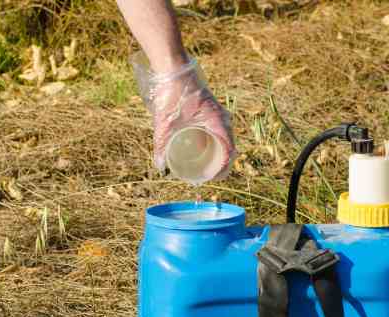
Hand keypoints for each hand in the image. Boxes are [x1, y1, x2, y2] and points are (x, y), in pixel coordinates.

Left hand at [133, 55, 235, 179]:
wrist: (172, 66)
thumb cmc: (171, 92)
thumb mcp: (164, 122)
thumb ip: (161, 144)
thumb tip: (160, 167)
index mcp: (216, 120)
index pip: (229, 149)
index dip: (223, 167)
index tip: (214, 177)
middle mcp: (221, 117)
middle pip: (229, 145)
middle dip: (221, 163)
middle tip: (209, 176)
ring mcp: (217, 112)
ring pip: (225, 137)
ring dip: (219, 152)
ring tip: (208, 165)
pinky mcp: (211, 109)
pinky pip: (219, 130)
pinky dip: (216, 141)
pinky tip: (207, 148)